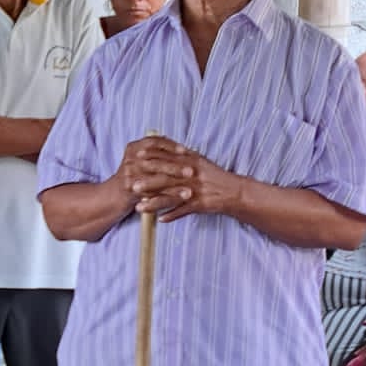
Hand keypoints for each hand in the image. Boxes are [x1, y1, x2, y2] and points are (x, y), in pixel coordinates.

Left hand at [127, 141, 241, 222]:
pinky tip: (160, 220)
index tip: (136, 157)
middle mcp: (192, 176)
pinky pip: (184, 211)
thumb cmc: (215, 176)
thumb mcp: (200, 161)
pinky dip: (172, 216)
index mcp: (191, 162)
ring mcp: (196, 191)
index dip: (152, 158)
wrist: (235, 191)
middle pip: (167, 178)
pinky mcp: (201, 204)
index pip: (168, 158)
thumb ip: (183, 155)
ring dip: (154, 203)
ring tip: (139, 207)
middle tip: (131, 185)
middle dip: (148, 182)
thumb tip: (165, 145)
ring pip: (172, 197)